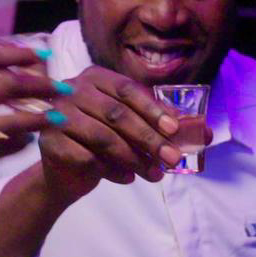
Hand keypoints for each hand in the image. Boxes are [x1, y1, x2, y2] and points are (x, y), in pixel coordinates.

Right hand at [37, 65, 196, 203]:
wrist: (65, 171)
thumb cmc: (103, 143)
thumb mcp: (132, 130)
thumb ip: (162, 126)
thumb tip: (205, 133)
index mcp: (95, 77)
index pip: (127, 89)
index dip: (152, 109)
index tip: (175, 129)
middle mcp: (72, 90)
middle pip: (117, 114)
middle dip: (149, 138)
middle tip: (172, 159)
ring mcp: (57, 115)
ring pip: (103, 137)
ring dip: (134, 158)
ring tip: (155, 174)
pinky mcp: (50, 142)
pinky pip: (88, 158)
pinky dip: (112, 171)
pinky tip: (127, 178)